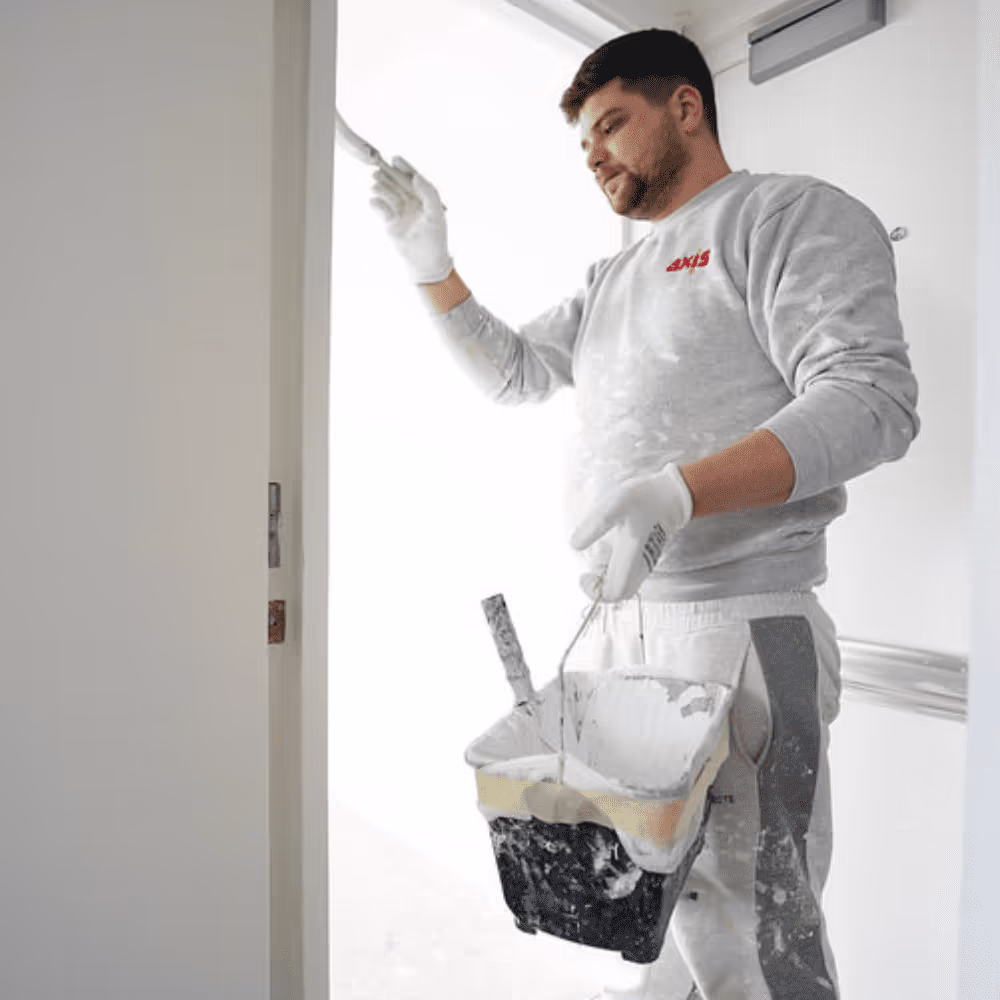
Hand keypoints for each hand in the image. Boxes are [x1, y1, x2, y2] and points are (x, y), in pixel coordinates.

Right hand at [369, 156, 453, 284]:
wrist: (426, 262)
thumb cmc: (436, 238)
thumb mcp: (436, 213)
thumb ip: (429, 192)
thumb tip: (415, 177)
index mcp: (424, 197)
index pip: (413, 178)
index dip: (404, 168)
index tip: (395, 159)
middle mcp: (411, 201)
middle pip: (397, 183)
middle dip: (388, 175)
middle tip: (379, 169)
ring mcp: (399, 211)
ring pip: (388, 194)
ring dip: (381, 188)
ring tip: (375, 183)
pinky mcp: (390, 222)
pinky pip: (381, 209)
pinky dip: (377, 204)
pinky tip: (374, 201)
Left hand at [570, 463, 693, 602]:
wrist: (673, 494)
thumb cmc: (645, 498)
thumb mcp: (616, 504)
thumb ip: (596, 524)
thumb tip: (574, 545)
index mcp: (631, 557)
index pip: (615, 592)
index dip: (595, 591)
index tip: (583, 574)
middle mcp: (640, 565)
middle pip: (621, 593)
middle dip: (600, 588)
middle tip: (587, 572)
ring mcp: (645, 561)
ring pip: (626, 584)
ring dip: (607, 579)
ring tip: (595, 560)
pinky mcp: (647, 555)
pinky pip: (630, 574)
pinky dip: (615, 571)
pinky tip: (607, 553)